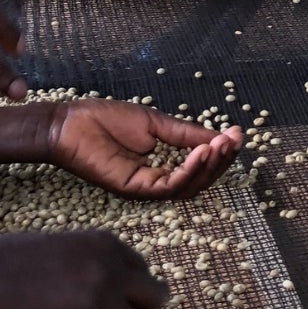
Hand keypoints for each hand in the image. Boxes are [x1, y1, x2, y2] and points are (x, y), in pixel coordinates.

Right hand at [0, 230, 166, 308]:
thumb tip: (119, 286)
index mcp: (107, 244)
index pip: (142, 271)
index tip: (113, 301)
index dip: (129, 290)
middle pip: (155, 300)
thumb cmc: (4, 264)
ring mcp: (98, 304)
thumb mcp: (61, 246)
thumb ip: (93, 262)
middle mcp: (112, 271)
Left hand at [47, 100, 243, 199]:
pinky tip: (201, 152)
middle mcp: (155, 180)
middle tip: (234, 139)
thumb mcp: (156, 123)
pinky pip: (169, 186)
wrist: (70, 123)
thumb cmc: (105, 120)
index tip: (237, 133)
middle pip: (199, 181)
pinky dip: (189, 171)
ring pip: (188, 188)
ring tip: (221, 145)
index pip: (199, 167)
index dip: (220, 153)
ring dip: (209, 167)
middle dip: (221, 161)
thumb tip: (217, 137)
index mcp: (161, 165)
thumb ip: (185, 133)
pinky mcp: (134, 188)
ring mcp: (144, 187)